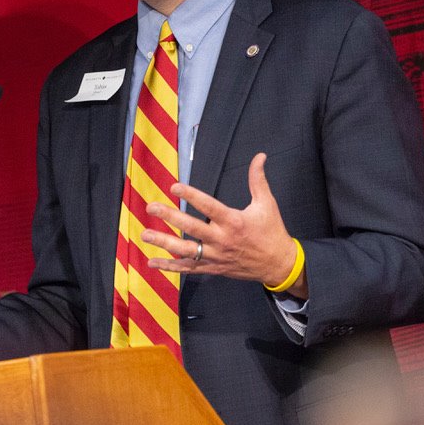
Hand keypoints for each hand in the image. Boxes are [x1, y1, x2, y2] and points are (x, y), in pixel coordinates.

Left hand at [144, 152, 306, 297]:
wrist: (278, 264)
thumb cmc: (272, 231)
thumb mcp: (267, 203)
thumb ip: (258, 179)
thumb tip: (260, 156)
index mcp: (234, 222)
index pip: (208, 206)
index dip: (191, 196)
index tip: (174, 187)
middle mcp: (222, 240)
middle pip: (192, 228)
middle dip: (170, 217)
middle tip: (151, 207)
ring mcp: (216, 256)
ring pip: (186, 250)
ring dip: (164, 243)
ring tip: (145, 234)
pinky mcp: (213, 268)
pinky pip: (189, 268)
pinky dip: (170, 266)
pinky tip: (152, 262)